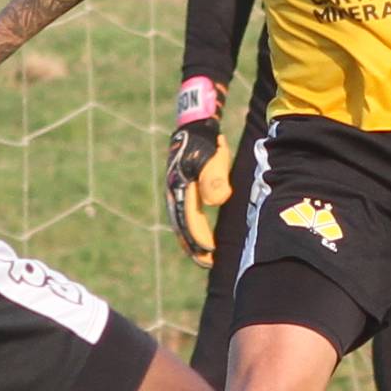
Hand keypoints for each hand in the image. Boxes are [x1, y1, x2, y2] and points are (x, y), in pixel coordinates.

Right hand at [165, 121, 232, 266]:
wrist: (195, 127)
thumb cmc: (206, 143)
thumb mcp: (213, 157)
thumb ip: (214, 179)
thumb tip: (216, 202)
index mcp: (180, 188)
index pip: (189, 220)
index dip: (199, 238)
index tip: (211, 252)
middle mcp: (174, 193)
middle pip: (182, 226)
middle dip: (193, 246)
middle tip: (207, 263)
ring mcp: (176, 192)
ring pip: (181, 222)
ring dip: (190, 240)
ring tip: (202, 256)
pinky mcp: (181, 190)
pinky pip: (184, 215)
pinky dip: (190, 229)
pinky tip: (200, 237)